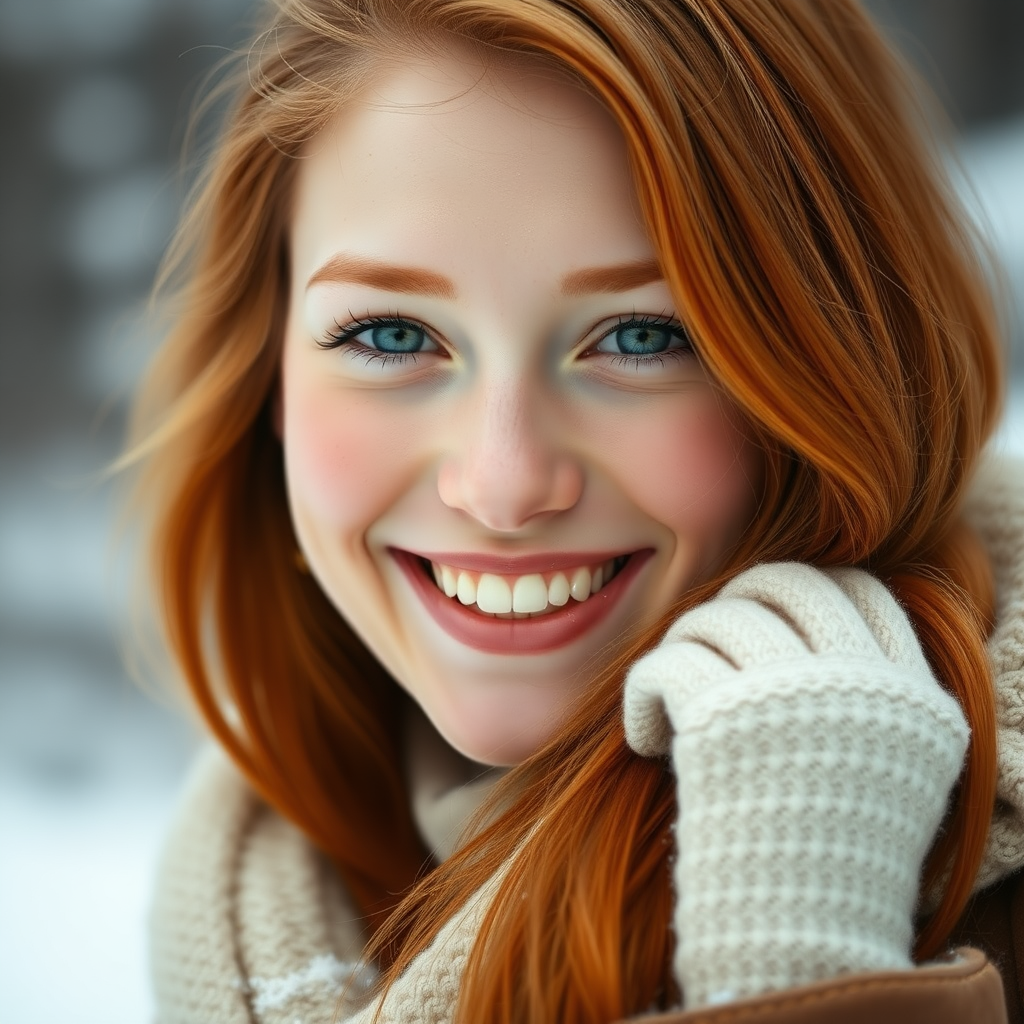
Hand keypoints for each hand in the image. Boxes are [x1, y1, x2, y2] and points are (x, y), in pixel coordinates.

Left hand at [623, 563, 968, 1006]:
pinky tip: (647, 733)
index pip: (867, 594)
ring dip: (686, 643)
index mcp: (914, 698)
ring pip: (723, 614)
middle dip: (742, 598)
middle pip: (792, 583)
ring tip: (677, 694)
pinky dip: (643, 690)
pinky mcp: (726, 716)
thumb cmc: (828, 861)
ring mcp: (797, 694)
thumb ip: (863, 695)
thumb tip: (797, 624)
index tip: (773, 622)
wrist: (798, 943)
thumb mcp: (885, 771)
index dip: (811, 595)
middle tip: (714, 639)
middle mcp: (865, 685)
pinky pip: (669, 661)